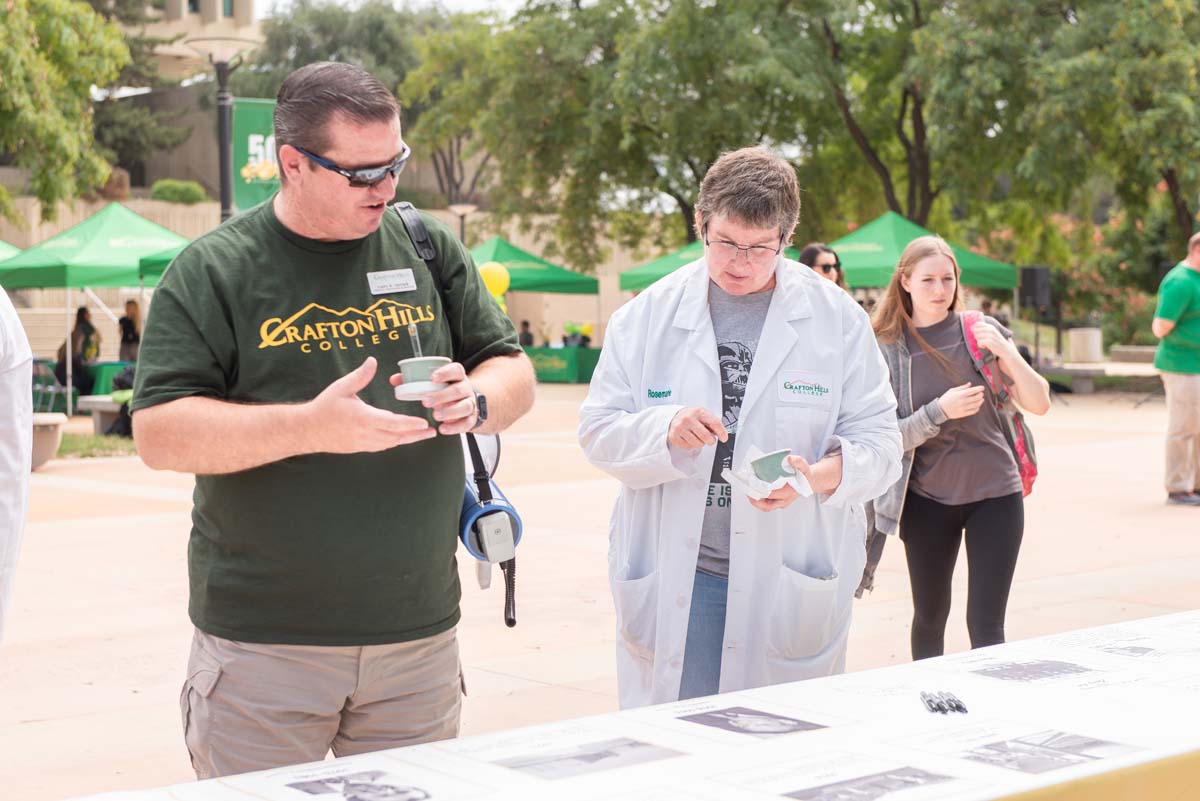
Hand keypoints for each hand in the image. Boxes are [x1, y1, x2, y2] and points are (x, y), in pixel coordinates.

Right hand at [307, 357, 434, 452]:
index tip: (424, 423)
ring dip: (407, 439)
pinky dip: (394, 442)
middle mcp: (365, 434)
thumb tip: (372, 361)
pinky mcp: (359, 448)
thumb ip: (359, 376)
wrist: (307, 430)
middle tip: (432, 431)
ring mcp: (362, 444)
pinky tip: (401, 437)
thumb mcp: (341, 388)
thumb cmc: (324, 407)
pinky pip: (381, 446)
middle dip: (416, 434)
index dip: (409, 424)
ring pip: (390, 443)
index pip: (391, 423)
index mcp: (362, 418)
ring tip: (422, 434)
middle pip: (396, 437)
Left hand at [389, 360, 477, 435]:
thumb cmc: (445, 390)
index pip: (456, 370)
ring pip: (465, 407)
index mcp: (457, 377)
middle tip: (425, 401)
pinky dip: (455, 427)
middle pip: (458, 390)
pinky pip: (466, 423)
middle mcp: (466, 389)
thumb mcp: (434, 383)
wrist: (466, 403)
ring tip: (436, 415)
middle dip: (442, 396)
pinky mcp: (471, 418)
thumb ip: (414, 380)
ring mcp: (470, 404)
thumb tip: (395, 380)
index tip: (433, 378)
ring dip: (450, 411)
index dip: (446, 373)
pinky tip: (443, 429)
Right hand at [667, 407, 727, 449]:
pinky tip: (690, 438)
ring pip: (698, 443)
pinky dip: (692, 445)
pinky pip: (689, 447)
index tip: (724, 438)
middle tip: (710, 440)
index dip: (722, 432)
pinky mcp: (674, 436)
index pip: (714, 422)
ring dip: (701, 443)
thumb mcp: (703, 414)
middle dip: (711, 441)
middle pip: (706, 436)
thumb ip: (712, 422)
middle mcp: (688, 419)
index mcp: (698, 411)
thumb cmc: (692, 417)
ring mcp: (680, 428)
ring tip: (698, 437)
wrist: (674, 417)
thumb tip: (722, 433)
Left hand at [748, 452, 841, 510]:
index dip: (760, 490)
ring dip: (755, 500)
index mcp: (789, 492)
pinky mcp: (778, 502)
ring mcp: (781, 503)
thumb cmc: (804, 474)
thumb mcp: (803, 465)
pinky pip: (766, 504)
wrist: (809, 481)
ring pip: (765, 506)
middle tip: (746, 488)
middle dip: (754, 497)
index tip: (752, 483)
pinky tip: (753, 491)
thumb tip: (788, 459)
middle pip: (766, 504)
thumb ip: (797, 461)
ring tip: (747, 490)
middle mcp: (785, 500)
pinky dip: (758, 499)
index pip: (771, 494)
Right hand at [939, 383, 985, 419]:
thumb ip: (962, 387)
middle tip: (981, 393)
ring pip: (977, 404)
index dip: (980, 388)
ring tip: (981, 399)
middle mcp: (963, 401)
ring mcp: (964, 408)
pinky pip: (973, 411)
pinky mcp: (964, 413)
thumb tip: (970, 384)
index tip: (982, 387)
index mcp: (961, 394)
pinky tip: (977, 406)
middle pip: (977, 397)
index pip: (974, 390)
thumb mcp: (952, 390)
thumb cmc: (946, 399)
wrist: (940, 410)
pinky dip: (977, 408)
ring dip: (980, 401)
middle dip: (981, 394)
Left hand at [972, 322, 1017, 361]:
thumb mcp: (992, 334)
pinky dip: (980, 345)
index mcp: (991, 327)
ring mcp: (991, 335)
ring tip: (985, 344)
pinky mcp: (990, 342)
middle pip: (975, 330)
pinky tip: (985, 347)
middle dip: (976, 336)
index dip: (975, 329)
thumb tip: (971, 328)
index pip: (977, 324)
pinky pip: (979, 342)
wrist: (1006, 350)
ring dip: (979, 341)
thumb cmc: (997, 343)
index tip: (979, 335)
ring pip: (977, 336)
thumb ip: (984, 330)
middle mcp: (991, 330)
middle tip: (983, 341)